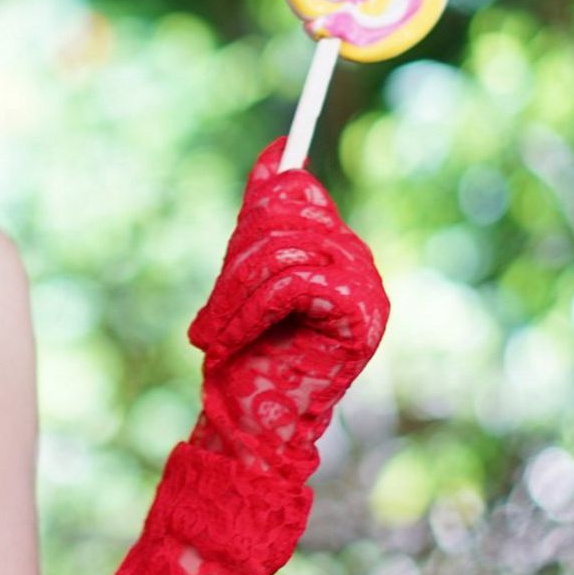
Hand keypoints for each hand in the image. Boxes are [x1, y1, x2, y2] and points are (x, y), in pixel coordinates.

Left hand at [183, 134, 388, 480]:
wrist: (251, 424)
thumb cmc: (246, 356)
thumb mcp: (245, 277)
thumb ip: (262, 218)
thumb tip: (278, 150)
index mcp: (334, 250)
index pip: (299, 194)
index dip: (262, 205)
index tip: (249, 209)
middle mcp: (358, 263)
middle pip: (286, 217)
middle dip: (233, 266)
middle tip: (206, 320)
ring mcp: (366, 287)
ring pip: (283, 250)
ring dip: (231, 296)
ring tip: (210, 337)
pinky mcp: (360, 310)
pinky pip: (293, 282)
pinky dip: (249, 311)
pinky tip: (232, 340)